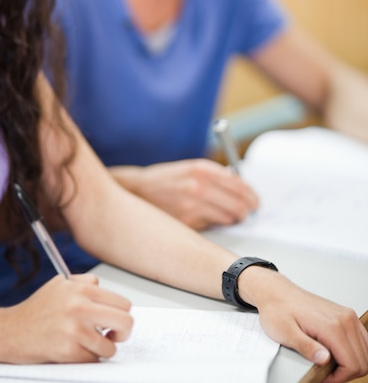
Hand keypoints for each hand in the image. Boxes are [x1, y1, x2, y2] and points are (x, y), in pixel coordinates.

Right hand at [0, 274, 132, 362]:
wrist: (10, 331)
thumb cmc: (36, 309)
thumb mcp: (61, 284)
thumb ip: (85, 283)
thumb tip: (107, 291)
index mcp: (82, 288)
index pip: (123, 303)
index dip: (123, 314)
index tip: (115, 321)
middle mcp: (80, 307)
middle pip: (125, 322)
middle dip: (123, 332)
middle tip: (114, 335)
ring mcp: (74, 330)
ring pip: (111, 346)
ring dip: (103, 348)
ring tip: (90, 344)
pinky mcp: (67, 351)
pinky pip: (93, 359)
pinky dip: (87, 358)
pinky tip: (75, 351)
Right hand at [111, 159, 258, 229]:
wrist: (138, 189)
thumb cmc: (167, 179)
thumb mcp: (191, 168)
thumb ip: (215, 176)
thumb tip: (241, 189)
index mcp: (201, 169)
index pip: (238, 185)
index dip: (251, 195)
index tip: (255, 201)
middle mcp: (198, 186)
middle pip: (237, 203)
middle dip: (247, 210)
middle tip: (249, 212)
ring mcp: (192, 205)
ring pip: (228, 217)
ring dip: (233, 219)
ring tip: (232, 217)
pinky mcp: (186, 221)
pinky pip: (212, 225)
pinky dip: (216, 224)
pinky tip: (212, 219)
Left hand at [239, 267, 367, 382]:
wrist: (276, 292)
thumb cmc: (278, 309)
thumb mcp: (286, 332)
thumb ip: (306, 347)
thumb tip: (324, 360)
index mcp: (332, 325)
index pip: (352, 364)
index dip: (339, 378)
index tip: (324, 379)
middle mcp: (344, 319)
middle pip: (363, 360)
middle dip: (346, 373)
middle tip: (327, 375)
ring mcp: (346, 316)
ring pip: (365, 351)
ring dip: (352, 363)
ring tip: (332, 366)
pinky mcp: (345, 315)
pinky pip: (361, 340)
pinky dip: (354, 352)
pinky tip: (337, 355)